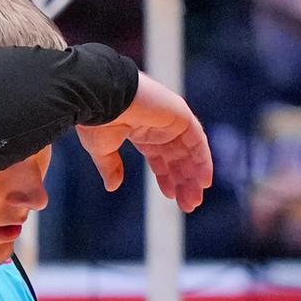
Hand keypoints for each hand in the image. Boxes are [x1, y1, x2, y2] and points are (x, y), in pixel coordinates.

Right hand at [77, 72, 213, 212]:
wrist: (100, 95)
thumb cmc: (96, 118)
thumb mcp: (101, 149)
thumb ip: (110, 167)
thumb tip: (112, 186)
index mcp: (139, 131)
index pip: (159, 157)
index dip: (166, 177)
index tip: (170, 197)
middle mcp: (157, 125)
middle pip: (177, 158)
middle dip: (183, 182)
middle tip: (188, 205)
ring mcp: (170, 119)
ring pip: (189, 152)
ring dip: (194, 176)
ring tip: (194, 201)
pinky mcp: (180, 115)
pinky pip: (198, 141)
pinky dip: (203, 161)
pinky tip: (204, 181)